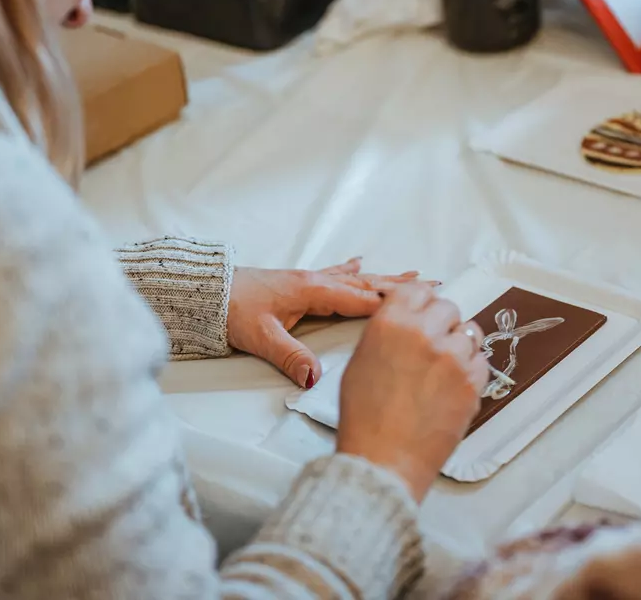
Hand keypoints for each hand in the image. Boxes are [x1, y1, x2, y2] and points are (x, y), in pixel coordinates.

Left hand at [228, 258, 423, 387]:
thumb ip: (290, 357)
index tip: (424, 304)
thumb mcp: (262, 338)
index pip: (361, 298)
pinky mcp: (299, 282)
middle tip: (433, 282)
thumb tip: (314, 379)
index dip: (393, 303)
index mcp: (313, 291)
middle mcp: (316, 281)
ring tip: (411, 273)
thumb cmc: (231, 311)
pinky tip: (360, 262)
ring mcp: (308, 279)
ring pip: (355, 279)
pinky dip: (353, 271)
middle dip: (400, 285)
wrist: (207, 292)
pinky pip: (335, 274)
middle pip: (366, 284)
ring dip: (383, 277)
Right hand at [336, 283, 488, 501]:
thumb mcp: (360, 362)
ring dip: (459, 346)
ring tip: (443, 371)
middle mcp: (423, 333)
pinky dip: (471, 371)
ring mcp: (451, 357)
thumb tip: (407, 320)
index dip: (421, 302)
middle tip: (433, 346)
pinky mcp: (472, 382)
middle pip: (448, 308)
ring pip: (469, 333)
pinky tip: (452, 387)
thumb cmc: (365, 418)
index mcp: (390, 323)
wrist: (384, 459)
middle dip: (442, 324)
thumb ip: (387, 332)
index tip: (424, 312)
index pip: (418, 291)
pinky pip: (481, 361)